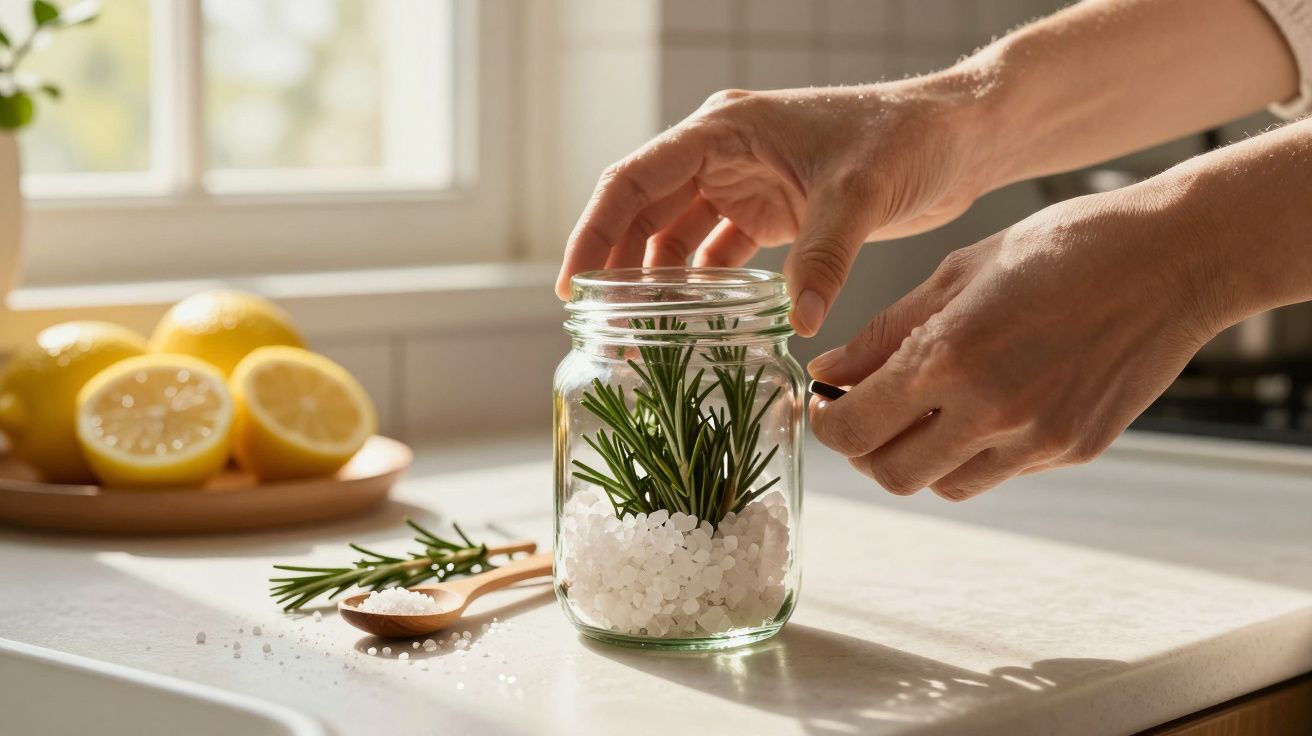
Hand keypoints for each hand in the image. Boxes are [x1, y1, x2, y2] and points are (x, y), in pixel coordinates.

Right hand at [555, 78, 997, 335]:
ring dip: (656, 284)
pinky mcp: (770, 212)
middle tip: (605, 330)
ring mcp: (743, 183)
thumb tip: (798, 320)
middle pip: (644, 213)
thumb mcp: (860, 194)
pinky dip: (701, 288)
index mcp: (724, 131)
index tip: (573, 285)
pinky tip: (692, 324)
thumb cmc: (908, 138)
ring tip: (641, 338)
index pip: (634, 180)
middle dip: (618, 269)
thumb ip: (823, 256)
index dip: (595, 232)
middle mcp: (722, 154)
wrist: (957, 138)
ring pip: (676, 237)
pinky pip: (716, 253)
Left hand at [807, 187, 1221, 499]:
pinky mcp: (1074, 450)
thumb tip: (828, 371)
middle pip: (891, 474)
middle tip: (866, 410)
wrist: (1174, 257)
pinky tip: (981, 405)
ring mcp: (1039, 439)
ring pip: (943, 485)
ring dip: (918, 456)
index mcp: (952, 356)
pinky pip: (998, 473)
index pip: (855, 429)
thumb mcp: (957, 273)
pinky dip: (971, 452)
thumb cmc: (1062, 246)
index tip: (826, 402)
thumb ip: (885, 332)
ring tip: (925, 407)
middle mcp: (993, 410)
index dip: (827, 423)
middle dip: (865, 449)